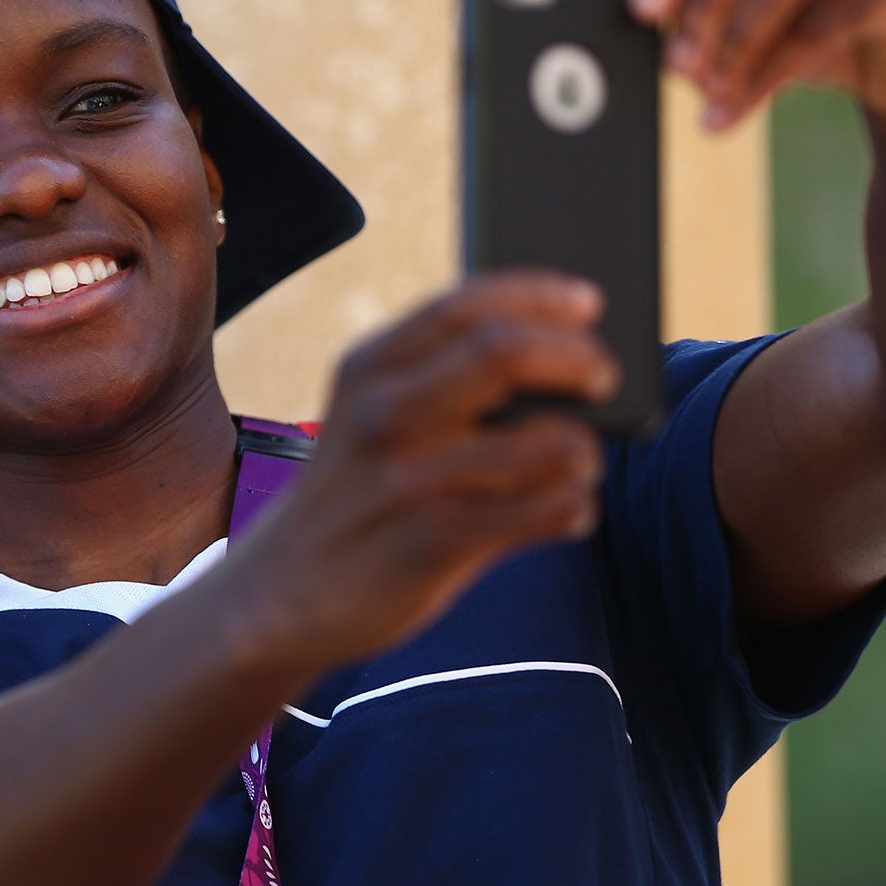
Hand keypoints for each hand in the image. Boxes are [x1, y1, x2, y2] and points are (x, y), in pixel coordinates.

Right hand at [231, 272, 616, 668]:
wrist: (282, 591)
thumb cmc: (357, 492)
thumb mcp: (374, 415)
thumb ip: (445, 382)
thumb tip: (563, 361)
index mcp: (369, 367)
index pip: (463, 304)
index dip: (538, 294)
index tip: (590, 302)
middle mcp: (381, 413)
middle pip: (502, 352)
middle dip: (575, 359)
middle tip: (603, 378)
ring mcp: (403, 480)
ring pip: (539, 442)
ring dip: (583, 449)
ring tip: (583, 462)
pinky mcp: (426, 545)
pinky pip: (536, 514)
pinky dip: (572, 508)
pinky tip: (570, 512)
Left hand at [630, 0, 885, 128]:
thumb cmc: (806, 19)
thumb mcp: (741, 5)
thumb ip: (693, 0)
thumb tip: (643, 21)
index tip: (641, 9)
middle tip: (675, 62)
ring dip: (738, 33)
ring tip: (706, 89)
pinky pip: (831, 17)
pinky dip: (773, 68)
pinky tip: (737, 106)